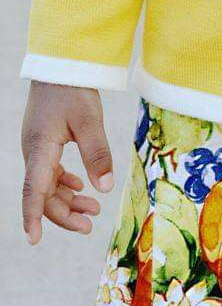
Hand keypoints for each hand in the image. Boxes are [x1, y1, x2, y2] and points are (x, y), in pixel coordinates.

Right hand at [21, 81, 114, 243]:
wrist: (60, 66)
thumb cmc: (73, 90)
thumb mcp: (90, 120)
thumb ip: (97, 153)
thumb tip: (104, 188)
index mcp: (40, 149)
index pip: (34, 190)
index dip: (33, 216)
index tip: (34, 239)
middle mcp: (34, 153)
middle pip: (43, 193)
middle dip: (63, 213)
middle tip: (89, 225)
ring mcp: (38, 149)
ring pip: (48, 185)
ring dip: (67, 200)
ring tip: (92, 210)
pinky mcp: (45, 143)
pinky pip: (51, 172)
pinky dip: (65, 184)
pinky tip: (80, 188)